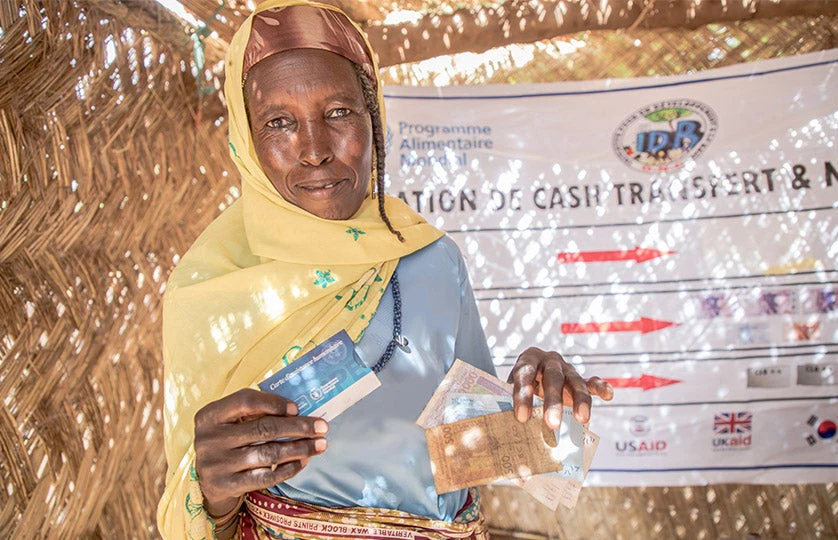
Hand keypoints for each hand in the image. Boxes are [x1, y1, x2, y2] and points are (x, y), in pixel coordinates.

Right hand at [194, 388, 328, 517]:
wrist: (207, 481)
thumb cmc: (227, 442)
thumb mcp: (230, 423)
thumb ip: (254, 413)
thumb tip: (298, 411)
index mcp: (210, 415)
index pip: (244, 401)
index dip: (273, 403)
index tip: (297, 408)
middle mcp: (209, 439)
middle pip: (263, 429)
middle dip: (298, 427)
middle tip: (322, 427)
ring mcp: (216, 464)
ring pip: (268, 454)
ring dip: (300, 448)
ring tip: (321, 445)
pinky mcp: (226, 486)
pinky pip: (265, 477)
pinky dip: (288, 469)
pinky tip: (304, 461)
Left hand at [507, 347, 612, 430]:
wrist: (532, 377)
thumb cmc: (518, 389)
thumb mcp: (508, 392)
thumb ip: (507, 404)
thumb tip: (504, 431)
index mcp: (528, 360)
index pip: (524, 375)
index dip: (523, 396)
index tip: (521, 418)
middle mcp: (549, 361)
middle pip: (553, 378)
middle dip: (553, 402)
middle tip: (551, 424)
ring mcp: (567, 369)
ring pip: (576, 382)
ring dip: (580, 401)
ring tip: (582, 420)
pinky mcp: (581, 379)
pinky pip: (593, 382)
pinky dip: (601, 387)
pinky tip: (608, 395)